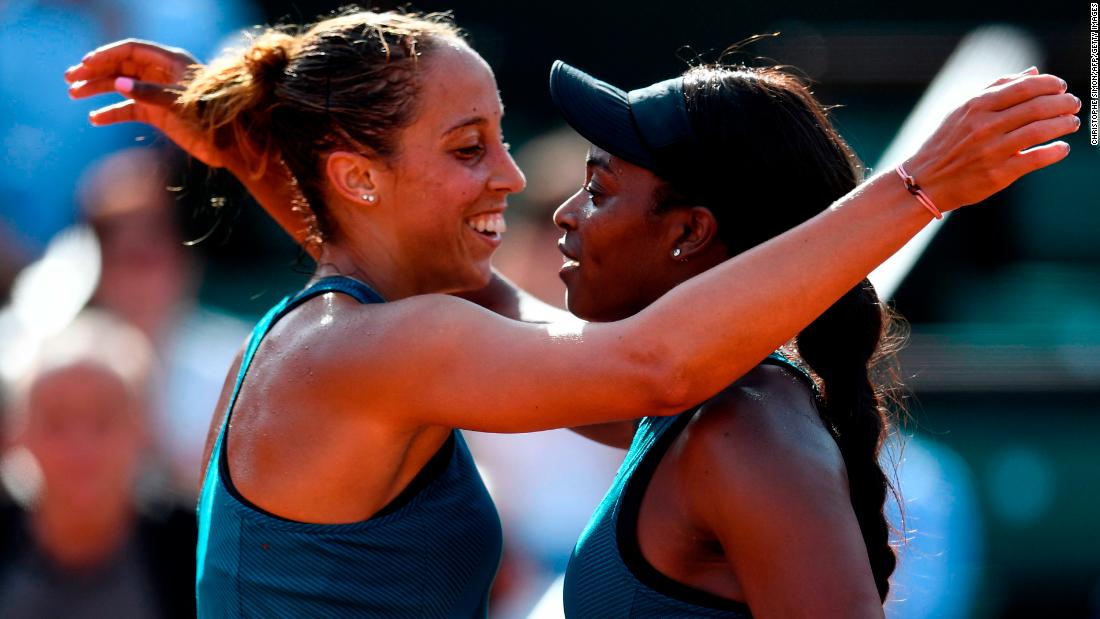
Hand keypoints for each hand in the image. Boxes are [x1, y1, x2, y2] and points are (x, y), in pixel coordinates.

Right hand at [65, 39, 258, 172]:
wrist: (232, 145)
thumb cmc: (213, 118)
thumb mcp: (182, 103)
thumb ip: (150, 93)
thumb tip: (117, 84)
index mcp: (171, 62)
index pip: (131, 51)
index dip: (107, 55)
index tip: (85, 65)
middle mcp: (163, 75)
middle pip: (122, 67)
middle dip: (96, 71)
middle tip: (70, 79)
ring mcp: (160, 95)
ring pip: (122, 87)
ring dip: (98, 89)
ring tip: (74, 94)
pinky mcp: (160, 115)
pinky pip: (130, 109)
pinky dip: (113, 112)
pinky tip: (95, 119)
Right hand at [905, 67, 1079, 211]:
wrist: (924, 181)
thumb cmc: (946, 144)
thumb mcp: (963, 110)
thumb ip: (996, 89)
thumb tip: (1033, 72)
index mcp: (975, 106)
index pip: (1023, 87)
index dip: (1049, 84)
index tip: (1060, 87)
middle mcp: (984, 126)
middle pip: (1036, 107)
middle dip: (1062, 103)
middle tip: (1072, 104)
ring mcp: (991, 150)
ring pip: (1039, 130)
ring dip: (1063, 124)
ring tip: (1072, 123)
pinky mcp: (997, 174)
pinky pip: (1035, 159)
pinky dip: (1054, 151)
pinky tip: (1062, 148)